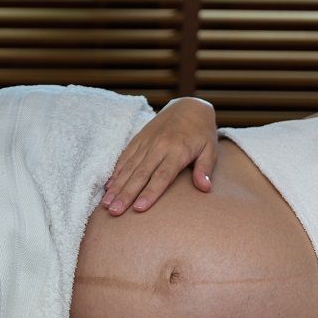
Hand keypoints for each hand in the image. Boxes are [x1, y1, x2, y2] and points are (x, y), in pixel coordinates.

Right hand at [102, 97, 217, 215]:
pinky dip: (115, 173)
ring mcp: (146, 143)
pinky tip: (108, 187)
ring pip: (129, 168)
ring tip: (106, 203)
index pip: (162, 176)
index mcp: (178, 151)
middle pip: (140, 174)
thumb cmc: (201, 132)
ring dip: (117, 187)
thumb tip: (205, 188)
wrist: (188, 107)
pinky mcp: (137, 140)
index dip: (150, 192)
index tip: (139, 208)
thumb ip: (205, 168)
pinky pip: (124, 158)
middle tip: (114, 211)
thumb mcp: (210, 148)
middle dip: (126, 194)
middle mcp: (159, 147)